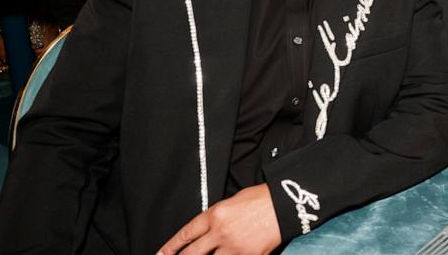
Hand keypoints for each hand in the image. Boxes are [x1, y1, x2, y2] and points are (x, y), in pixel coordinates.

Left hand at [157, 184, 280, 254]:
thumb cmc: (262, 198)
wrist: (286, 205)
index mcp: (215, 215)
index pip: (186, 234)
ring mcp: (234, 248)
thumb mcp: (233, 201)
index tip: (161, 254)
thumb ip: (217, 217)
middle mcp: (221, 232)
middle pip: (192, 254)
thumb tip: (206, 230)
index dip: (171, 247)